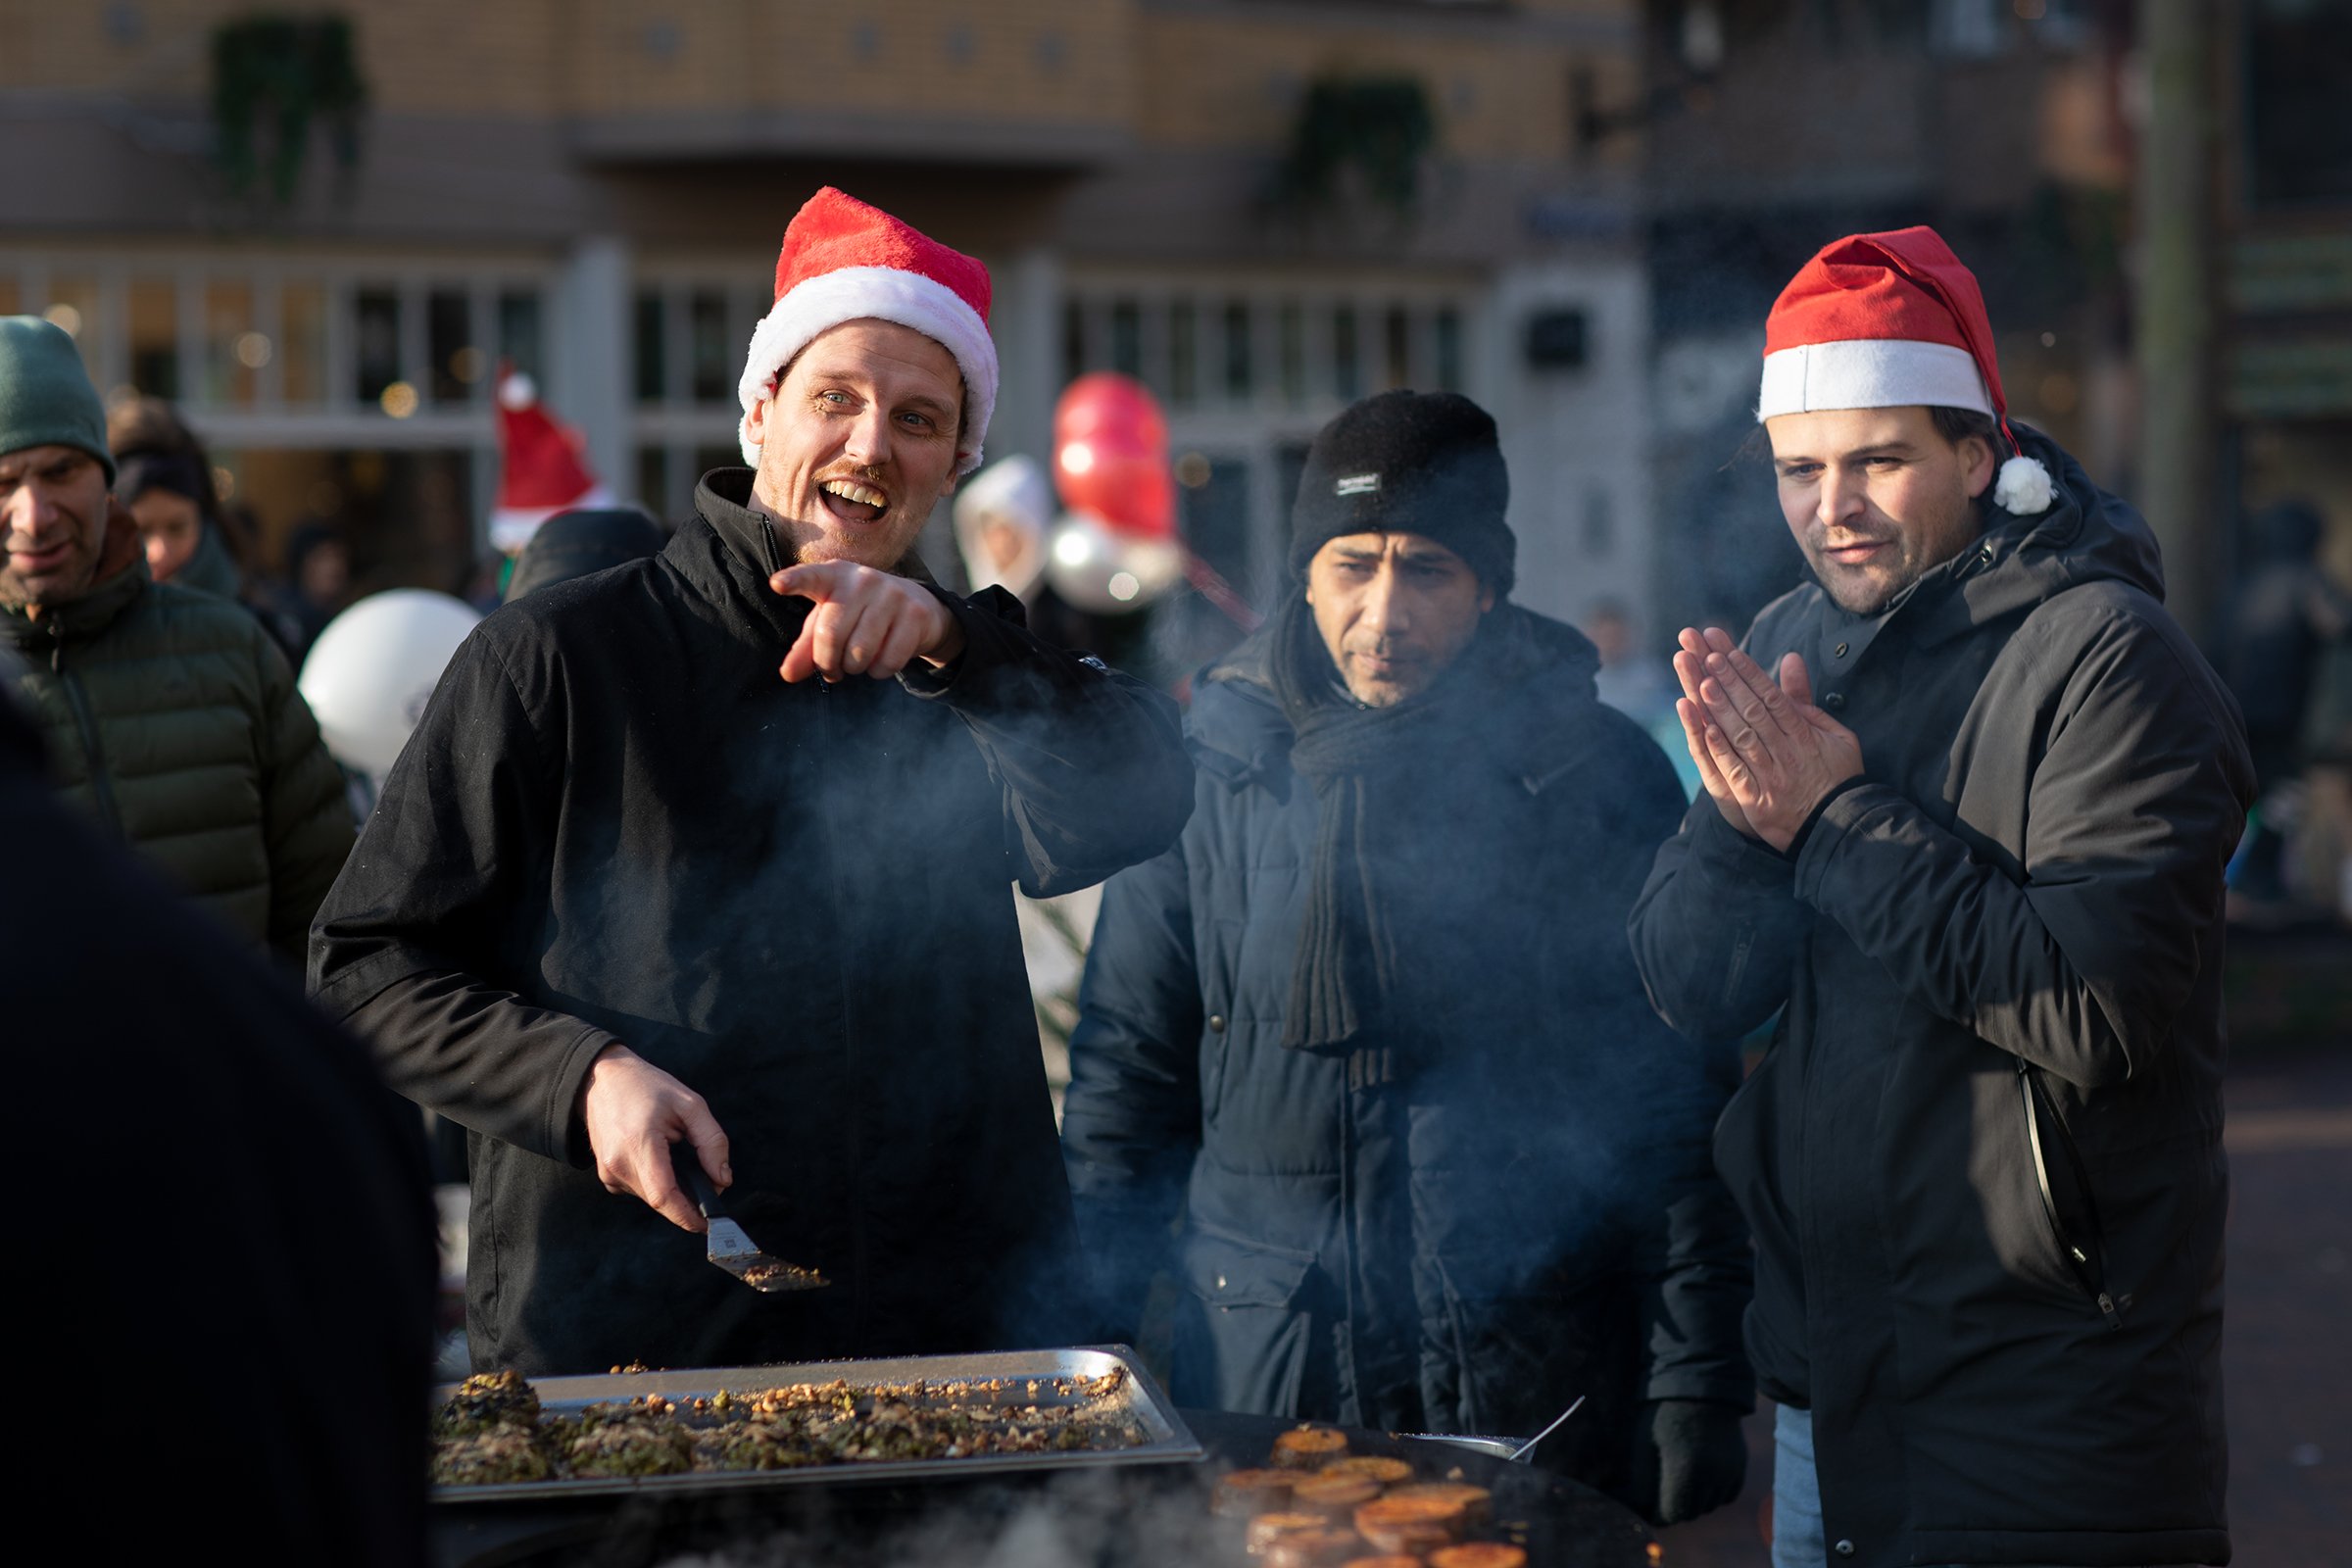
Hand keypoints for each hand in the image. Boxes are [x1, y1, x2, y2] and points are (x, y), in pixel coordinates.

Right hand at [578, 1045, 730, 1233]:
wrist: (600, 1079)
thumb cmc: (646, 1087)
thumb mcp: (690, 1104)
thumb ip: (712, 1141)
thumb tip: (722, 1179)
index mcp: (639, 1144)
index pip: (664, 1197)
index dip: (688, 1216)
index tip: (709, 1223)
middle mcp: (618, 1165)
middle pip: (660, 1201)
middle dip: (688, 1201)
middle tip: (708, 1181)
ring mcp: (608, 1173)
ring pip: (651, 1198)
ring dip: (673, 1191)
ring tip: (683, 1162)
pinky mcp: (606, 1175)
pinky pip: (639, 1190)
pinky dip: (657, 1184)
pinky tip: (662, 1161)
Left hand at [769, 563, 965, 683]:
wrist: (917, 605)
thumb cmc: (860, 614)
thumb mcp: (829, 623)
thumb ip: (806, 647)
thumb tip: (788, 675)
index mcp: (833, 577)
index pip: (810, 578)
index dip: (794, 581)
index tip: (777, 584)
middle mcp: (862, 579)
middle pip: (831, 636)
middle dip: (828, 664)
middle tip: (833, 668)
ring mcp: (892, 595)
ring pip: (860, 654)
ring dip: (855, 669)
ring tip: (858, 660)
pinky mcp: (915, 615)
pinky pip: (888, 662)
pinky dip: (880, 672)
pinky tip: (882, 659)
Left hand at [1629, 1398, 1749, 1525]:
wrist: (1701, 1386)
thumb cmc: (1663, 1413)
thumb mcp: (1644, 1443)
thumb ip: (1641, 1480)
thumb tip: (1638, 1509)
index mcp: (1684, 1469)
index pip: (1669, 1513)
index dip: (1655, 1513)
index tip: (1645, 1504)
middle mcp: (1711, 1475)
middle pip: (1690, 1513)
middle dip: (1673, 1507)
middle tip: (1659, 1492)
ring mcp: (1729, 1472)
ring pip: (1708, 1506)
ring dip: (1693, 1502)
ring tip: (1678, 1480)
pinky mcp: (1739, 1467)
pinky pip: (1725, 1496)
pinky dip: (1712, 1494)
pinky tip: (1699, 1476)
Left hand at [1680, 629, 1862, 851]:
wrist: (1838, 827)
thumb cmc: (1836, 775)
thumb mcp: (1833, 734)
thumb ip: (1805, 698)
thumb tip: (1790, 658)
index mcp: (1804, 734)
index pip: (1772, 696)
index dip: (1748, 671)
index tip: (1727, 650)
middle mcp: (1786, 751)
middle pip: (1753, 710)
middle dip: (1729, 681)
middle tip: (1706, 655)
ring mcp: (1770, 776)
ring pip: (1742, 736)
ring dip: (1721, 710)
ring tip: (1701, 682)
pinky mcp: (1756, 800)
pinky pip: (1736, 772)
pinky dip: (1720, 750)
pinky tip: (1704, 729)